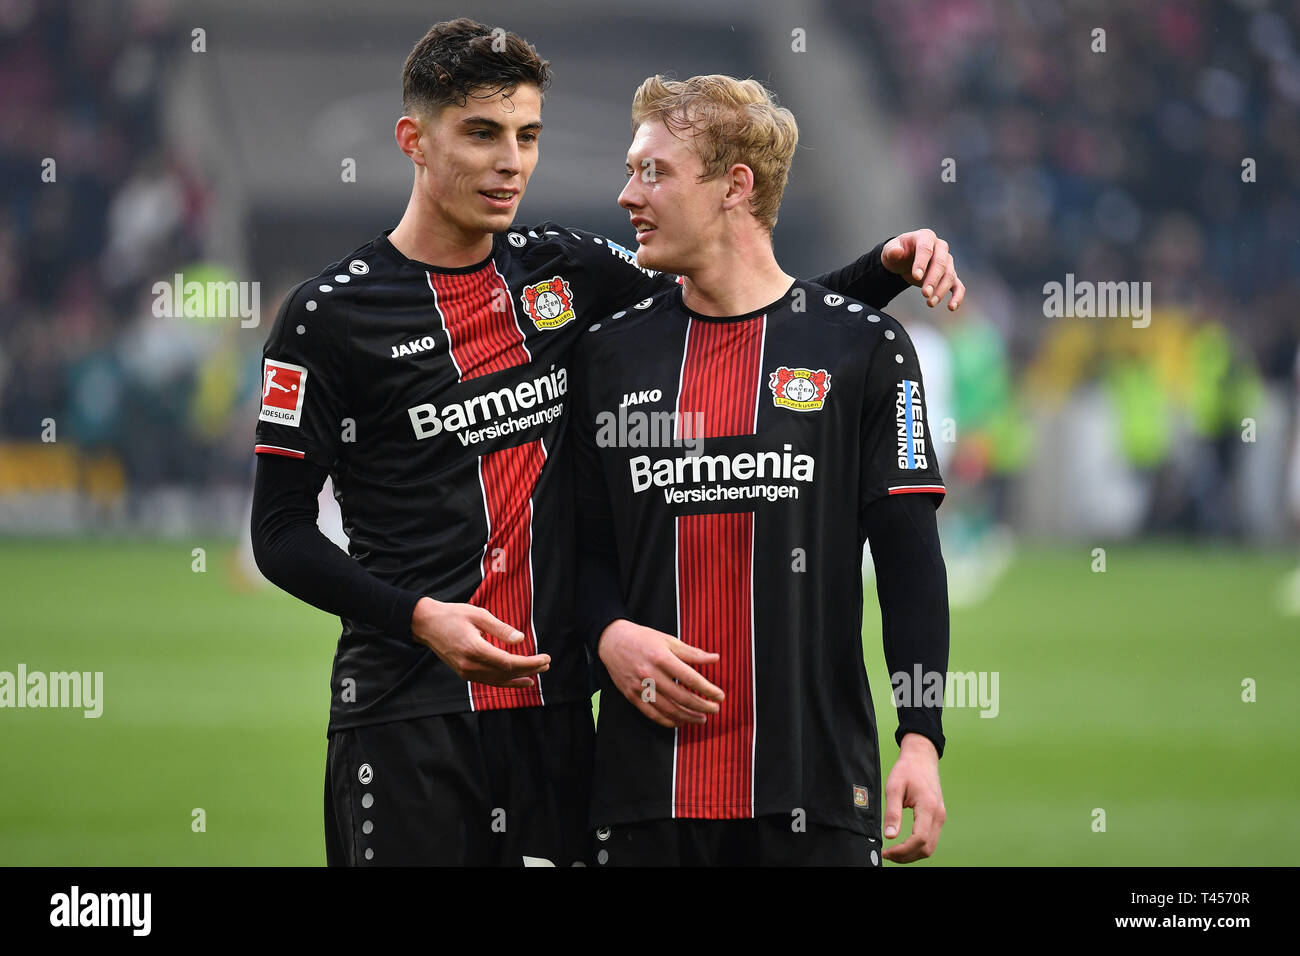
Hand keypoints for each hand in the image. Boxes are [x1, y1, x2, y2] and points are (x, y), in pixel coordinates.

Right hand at [410, 597, 549, 687]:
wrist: (426, 624)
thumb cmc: (453, 615)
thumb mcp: (479, 614)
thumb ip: (500, 629)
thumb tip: (521, 639)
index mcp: (474, 649)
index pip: (509, 662)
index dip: (530, 663)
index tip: (545, 658)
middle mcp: (470, 665)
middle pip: (506, 673)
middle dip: (529, 670)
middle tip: (547, 664)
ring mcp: (466, 672)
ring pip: (499, 680)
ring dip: (520, 678)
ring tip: (538, 674)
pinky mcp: (464, 673)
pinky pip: (490, 681)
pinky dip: (507, 682)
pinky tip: (521, 681)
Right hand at [597, 619, 723, 727]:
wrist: (612, 641)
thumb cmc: (643, 639)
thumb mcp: (668, 640)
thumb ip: (692, 652)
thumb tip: (715, 658)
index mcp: (661, 658)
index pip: (690, 678)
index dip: (707, 689)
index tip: (720, 696)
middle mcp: (650, 674)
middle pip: (681, 696)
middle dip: (701, 706)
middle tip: (715, 709)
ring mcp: (639, 687)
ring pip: (667, 709)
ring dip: (687, 717)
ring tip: (701, 719)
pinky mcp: (631, 696)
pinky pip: (652, 714)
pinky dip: (668, 721)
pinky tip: (680, 722)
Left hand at [881, 229, 965, 310]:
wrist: (904, 260)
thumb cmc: (898, 253)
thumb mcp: (890, 251)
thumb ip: (892, 251)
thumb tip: (897, 251)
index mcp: (926, 237)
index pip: (926, 249)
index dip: (922, 263)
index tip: (916, 277)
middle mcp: (940, 247)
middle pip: (941, 263)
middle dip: (933, 280)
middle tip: (925, 294)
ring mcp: (947, 261)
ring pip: (950, 275)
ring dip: (941, 290)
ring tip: (930, 303)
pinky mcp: (950, 275)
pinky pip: (958, 286)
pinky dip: (957, 296)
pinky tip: (951, 307)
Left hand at [881, 732, 945, 862]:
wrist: (922, 758)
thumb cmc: (907, 770)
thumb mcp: (894, 787)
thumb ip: (892, 812)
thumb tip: (889, 836)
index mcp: (928, 807)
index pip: (920, 839)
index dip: (903, 850)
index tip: (886, 852)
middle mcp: (939, 815)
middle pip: (927, 848)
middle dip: (907, 856)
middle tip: (888, 855)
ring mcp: (941, 817)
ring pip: (930, 847)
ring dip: (912, 854)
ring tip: (894, 853)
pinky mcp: (938, 817)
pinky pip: (931, 839)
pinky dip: (918, 847)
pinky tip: (904, 846)